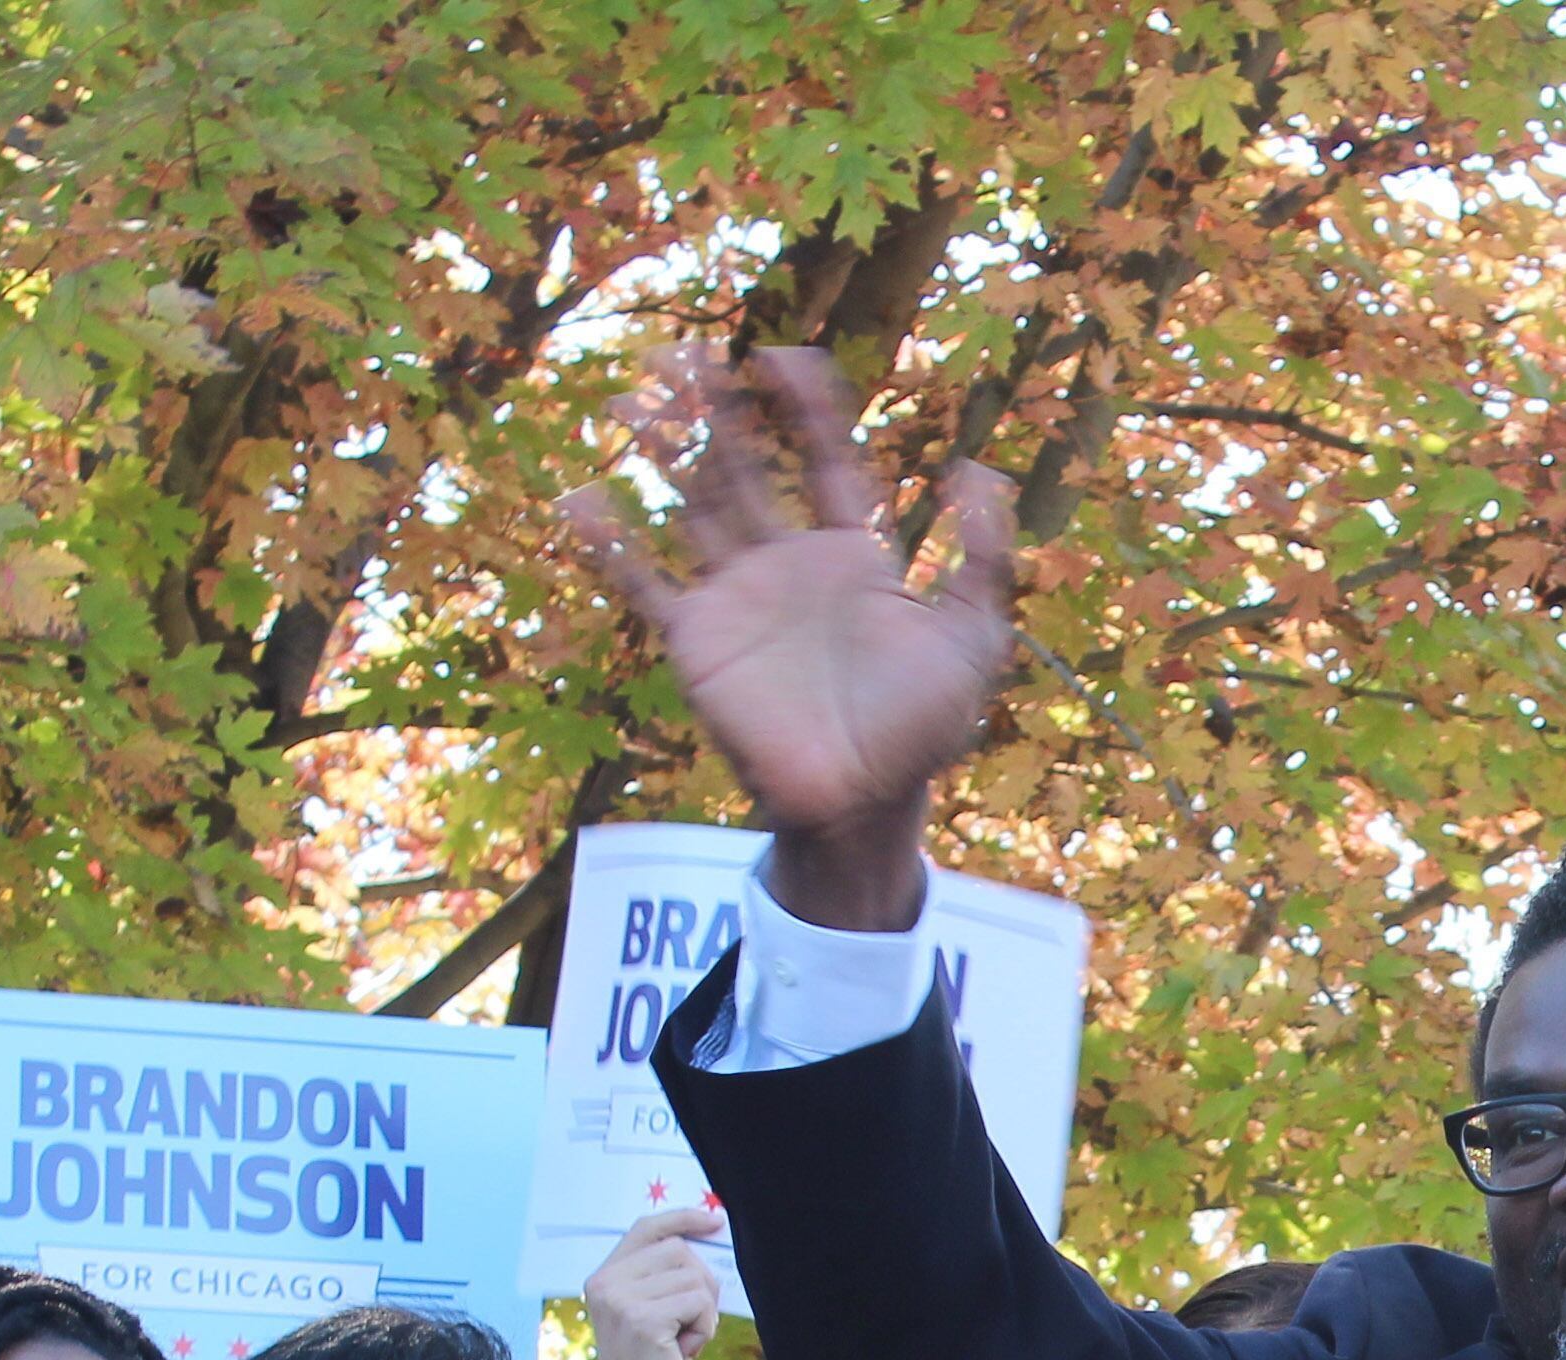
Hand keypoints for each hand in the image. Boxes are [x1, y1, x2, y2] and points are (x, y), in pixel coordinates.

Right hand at [560, 347, 1015, 930]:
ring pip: (693, 506)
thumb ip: (982, 559)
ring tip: (634, 395)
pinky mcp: (697, 641)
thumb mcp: (974, 640)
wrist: (862, 801)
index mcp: (854, 557)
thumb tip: (975, 472)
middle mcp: (789, 566)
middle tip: (686, 352)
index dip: (808, 407)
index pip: (827, 461)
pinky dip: (612, 544)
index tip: (784, 354)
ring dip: (664, 453)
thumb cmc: (924, 729)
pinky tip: (582, 497)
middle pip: (747, 468)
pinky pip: (645, 583)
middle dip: (718, 412)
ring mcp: (739, 600)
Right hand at [581, 1206, 725, 1359]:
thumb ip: (667, 1276)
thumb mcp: (655, 1311)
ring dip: (703, 1311)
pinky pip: (699, 1303)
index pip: (646, 1228)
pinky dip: (704, 1327)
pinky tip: (684, 1351)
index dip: (683, 1218)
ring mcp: (620, 1300)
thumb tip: (710, 1232)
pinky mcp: (642, 1320)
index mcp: (604, 1277)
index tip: (715, 1221)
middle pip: (680, 1250)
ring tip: (681, 1339)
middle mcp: (605, 1283)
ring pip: (694, 1277)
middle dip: (702, 1284)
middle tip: (689, 1322)